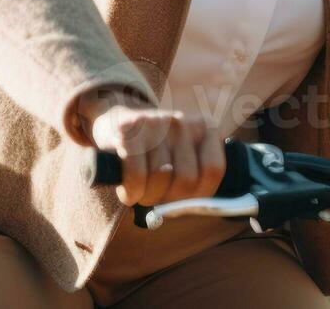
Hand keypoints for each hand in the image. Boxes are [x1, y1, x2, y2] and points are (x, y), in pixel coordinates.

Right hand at [81, 90, 224, 206]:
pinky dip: (131, 193)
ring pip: (160, 180)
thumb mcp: (182, 154)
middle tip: (157, 198)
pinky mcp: (128, 132)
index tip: (182, 199)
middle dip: (170, 199)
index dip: (197, 194)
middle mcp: (182, 123)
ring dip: (147, 198)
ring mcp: (155, 124)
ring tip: (140, 193)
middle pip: (186, 179)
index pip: (213, 170)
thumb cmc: (154, 150)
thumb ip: (195, 178)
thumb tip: (191, 209)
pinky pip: (136, 176)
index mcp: (204, 127)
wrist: (116, 120)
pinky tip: (128, 193)